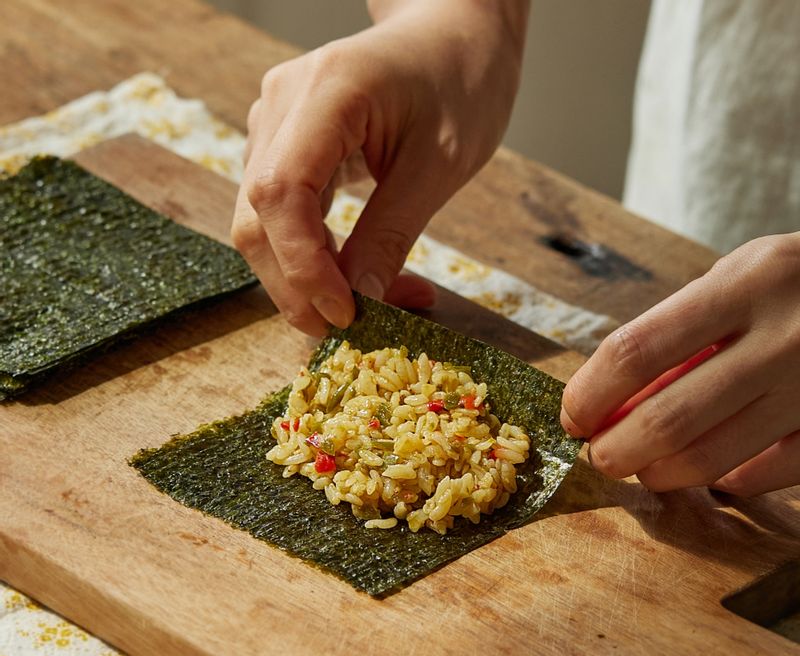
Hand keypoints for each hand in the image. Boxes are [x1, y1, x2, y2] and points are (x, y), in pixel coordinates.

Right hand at [231, 0, 527, 335]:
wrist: (453, 35)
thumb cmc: (460, 82)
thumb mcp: (439, 166)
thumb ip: (391, 234)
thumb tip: (358, 304)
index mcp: (324, 93)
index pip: (280, 194)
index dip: (302, 266)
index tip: (344, 314)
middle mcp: (282, 106)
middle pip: (256, 218)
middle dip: (296, 287)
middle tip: (349, 330)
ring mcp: (276, 126)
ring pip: (262, 226)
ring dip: (309, 280)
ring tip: (373, 306)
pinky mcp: (286, 148)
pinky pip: (286, 217)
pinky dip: (318, 259)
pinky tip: (361, 279)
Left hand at [560, 232, 799, 495]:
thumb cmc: (792, 287)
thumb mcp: (736, 280)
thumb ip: (676, 334)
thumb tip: (609, 405)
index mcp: (746, 284)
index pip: (636, 349)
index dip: (590, 393)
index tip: (573, 417)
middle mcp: (785, 337)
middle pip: (668, 418)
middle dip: (615, 450)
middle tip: (600, 455)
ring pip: (710, 459)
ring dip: (659, 473)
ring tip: (645, 466)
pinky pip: (763, 479)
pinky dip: (723, 481)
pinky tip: (711, 468)